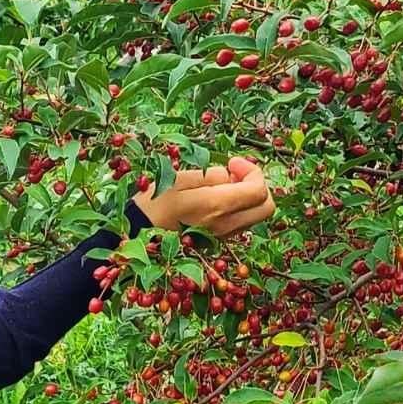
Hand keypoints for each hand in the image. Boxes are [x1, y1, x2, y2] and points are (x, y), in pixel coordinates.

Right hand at [132, 156, 276, 237]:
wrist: (136, 235)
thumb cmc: (153, 202)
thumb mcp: (178, 179)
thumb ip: (210, 175)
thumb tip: (229, 176)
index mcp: (216, 205)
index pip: (258, 191)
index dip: (252, 171)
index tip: (232, 162)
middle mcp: (225, 224)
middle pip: (265, 208)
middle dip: (256, 185)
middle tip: (234, 174)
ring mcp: (222, 236)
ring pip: (254, 216)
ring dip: (246, 196)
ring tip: (221, 185)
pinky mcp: (217, 241)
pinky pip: (240, 223)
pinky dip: (237, 207)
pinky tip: (215, 199)